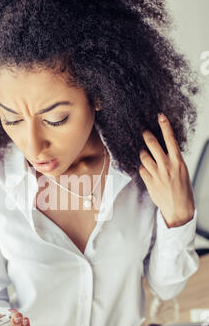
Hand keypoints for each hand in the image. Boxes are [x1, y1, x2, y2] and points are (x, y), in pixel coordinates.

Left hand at [139, 113, 194, 227]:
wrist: (179, 209)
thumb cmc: (183, 190)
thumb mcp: (182, 171)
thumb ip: (173, 160)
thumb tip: (165, 150)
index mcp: (178, 162)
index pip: (171, 139)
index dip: (165, 126)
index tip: (160, 116)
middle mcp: (166, 166)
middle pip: (152, 144)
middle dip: (147, 135)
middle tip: (144, 131)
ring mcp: (156, 174)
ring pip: (144, 156)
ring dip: (143, 153)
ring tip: (145, 153)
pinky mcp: (149, 182)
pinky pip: (141, 169)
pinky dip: (143, 168)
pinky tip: (146, 169)